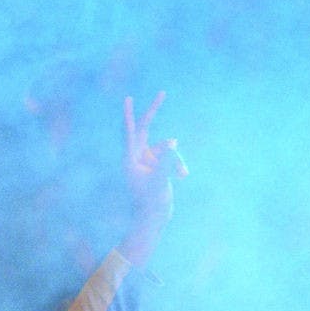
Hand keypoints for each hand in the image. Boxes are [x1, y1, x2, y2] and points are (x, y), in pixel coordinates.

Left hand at [123, 92, 187, 224]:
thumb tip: (172, 141)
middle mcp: (136, 157)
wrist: (154, 218)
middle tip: (162, 92)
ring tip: (181, 176)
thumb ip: (167, 160)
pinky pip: (170, 156)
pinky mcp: (156, 165)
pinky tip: (182, 177)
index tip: (128, 98)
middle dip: (153, 112)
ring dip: (176, 159)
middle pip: (146, 129)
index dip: (129, 114)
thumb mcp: (161, 180)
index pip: (130, 132)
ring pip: (166, 147)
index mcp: (130, 159)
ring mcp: (146, 161)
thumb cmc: (153, 202)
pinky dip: (178, 164)